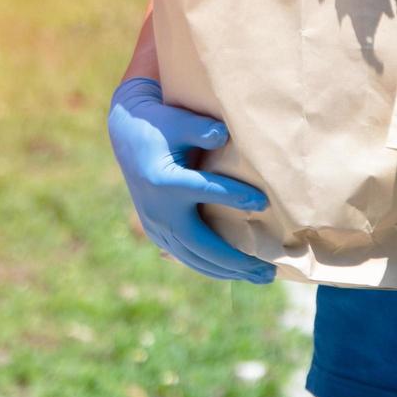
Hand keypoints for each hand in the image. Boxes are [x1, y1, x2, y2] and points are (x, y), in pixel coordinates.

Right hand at [108, 78, 274, 282]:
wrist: (127, 135)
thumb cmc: (161, 124)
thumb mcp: (178, 120)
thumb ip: (199, 128)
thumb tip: (223, 135)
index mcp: (164, 181)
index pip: (204, 191)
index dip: (235, 197)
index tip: (264, 202)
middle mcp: (158, 211)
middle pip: (201, 245)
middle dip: (236, 261)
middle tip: (269, 271)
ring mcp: (155, 226)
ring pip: (193, 258)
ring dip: (227, 271)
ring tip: (261, 276)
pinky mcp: (156, 233)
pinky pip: (185, 256)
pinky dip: (211, 267)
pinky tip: (235, 272)